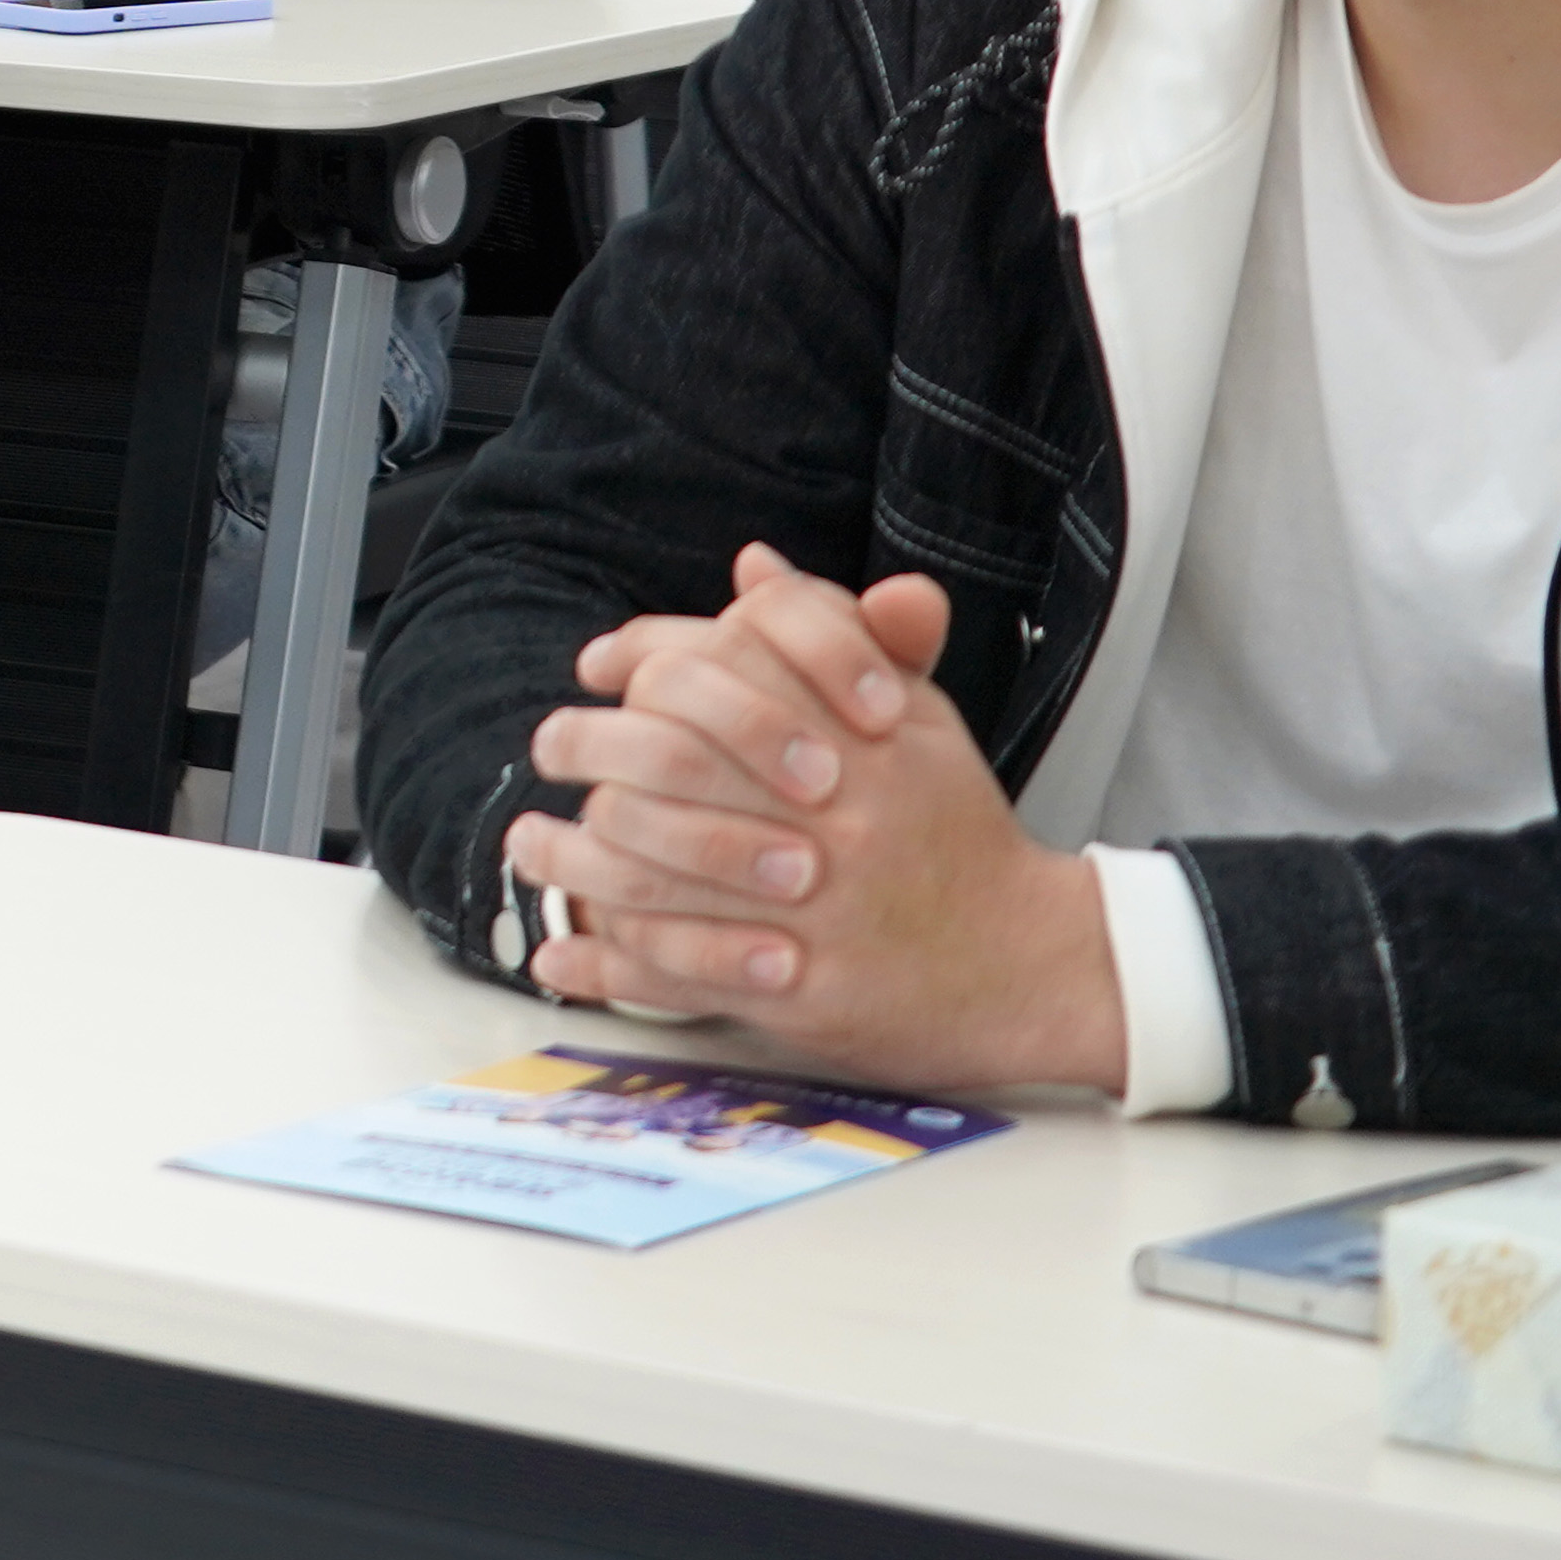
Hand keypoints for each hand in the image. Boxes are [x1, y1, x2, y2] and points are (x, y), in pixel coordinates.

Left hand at [499, 546, 1129, 1096]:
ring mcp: (814, 909)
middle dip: (594, 745)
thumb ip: (835, 640)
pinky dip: (610, 965)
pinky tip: (563, 953)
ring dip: (578, 858)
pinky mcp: (801, 991)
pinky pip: (681, 972)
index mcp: (858, 740)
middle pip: (676, 758)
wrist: (1031, 962)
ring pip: (660, 872)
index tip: (599, 664)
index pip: (731, 666)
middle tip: (548, 742)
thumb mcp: (917, 720)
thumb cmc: (958, 832)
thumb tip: (753, 568)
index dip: (651, 655)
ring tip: (529, 844)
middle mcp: (832, 817)